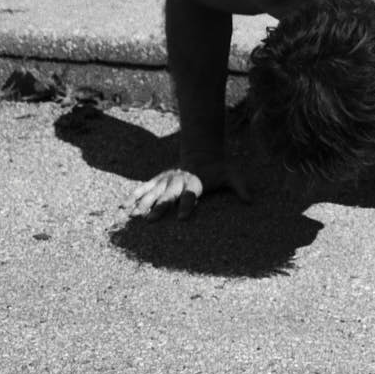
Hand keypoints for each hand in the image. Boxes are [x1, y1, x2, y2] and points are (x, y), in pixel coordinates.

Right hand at [126, 155, 244, 218]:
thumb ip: (241, 187)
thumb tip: (251, 201)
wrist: (204, 152)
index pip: (191, 195)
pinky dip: (134, 195)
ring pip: (154, 191)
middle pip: (169, 195)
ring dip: (143, 202)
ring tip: (132, 214)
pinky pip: (145, 187)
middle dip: (160, 207)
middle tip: (150, 220)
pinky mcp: (160, 179)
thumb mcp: (233, 174)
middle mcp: (180, 180)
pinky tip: (123, 205)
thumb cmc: (219, 169)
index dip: (187, 205)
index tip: (183, 219)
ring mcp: (168, 179)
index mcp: (196, 182)